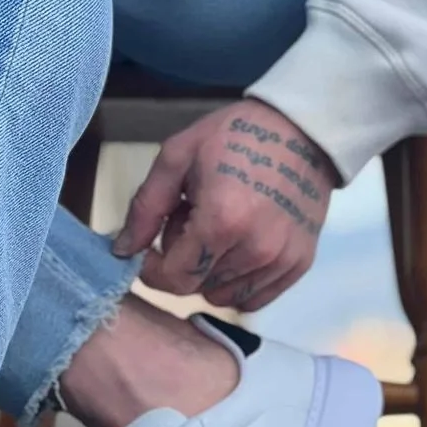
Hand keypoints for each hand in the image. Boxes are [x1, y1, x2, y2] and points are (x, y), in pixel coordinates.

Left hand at [112, 98, 339, 311]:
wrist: (303, 128)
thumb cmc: (235, 135)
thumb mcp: (177, 157)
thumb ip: (145, 207)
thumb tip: (123, 251)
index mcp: (222, 221)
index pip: (174, 279)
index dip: (153, 270)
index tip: (150, 249)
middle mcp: (256, 249)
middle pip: (197, 287)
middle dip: (182, 261)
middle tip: (191, 221)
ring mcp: (282, 260)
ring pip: (223, 295)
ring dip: (209, 272)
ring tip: (219, 229)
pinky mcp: (300, 264)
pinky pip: (254, 298)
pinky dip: (238, 281)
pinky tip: (239, 246)